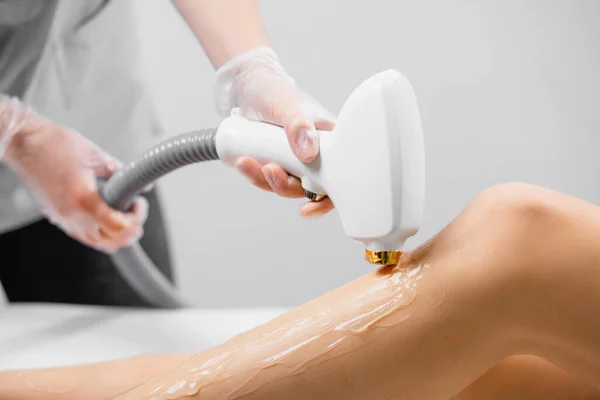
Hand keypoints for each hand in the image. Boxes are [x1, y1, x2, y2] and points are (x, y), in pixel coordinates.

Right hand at [1, 97, 146, 252]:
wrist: (23, 143)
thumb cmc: (53, 144)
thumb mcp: (95, 155)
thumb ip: (119, 172)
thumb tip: (140, 183)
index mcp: (83, 199)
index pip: (117, 226)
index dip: (135, 218)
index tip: (139, 204)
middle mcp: (72, 215)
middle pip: (110, 241)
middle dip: (130, 231)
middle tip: (136, 214)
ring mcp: (63, 219)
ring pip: (97, 243)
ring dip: (116, 236)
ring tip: (126, 218)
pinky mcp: (57, 217)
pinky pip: (83, 236)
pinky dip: (101, 233)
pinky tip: (108, 219)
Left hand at [215, 47, 335, 217]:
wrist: (248, 86)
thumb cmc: (274, 90)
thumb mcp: (287, 105)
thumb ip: (299, 126)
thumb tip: (309, 153)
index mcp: (331, 141)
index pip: (339, 177)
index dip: (327, 199)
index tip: (308, 208)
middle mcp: (317, 154)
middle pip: (309, 187)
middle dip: (285, 186)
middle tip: (269, 170)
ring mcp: (296, 160)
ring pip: (286, 184)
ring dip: (266, 180)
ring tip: (248, 162)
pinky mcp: (278, 161)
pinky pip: (268, 177)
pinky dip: (254, 174)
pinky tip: (243, 162)